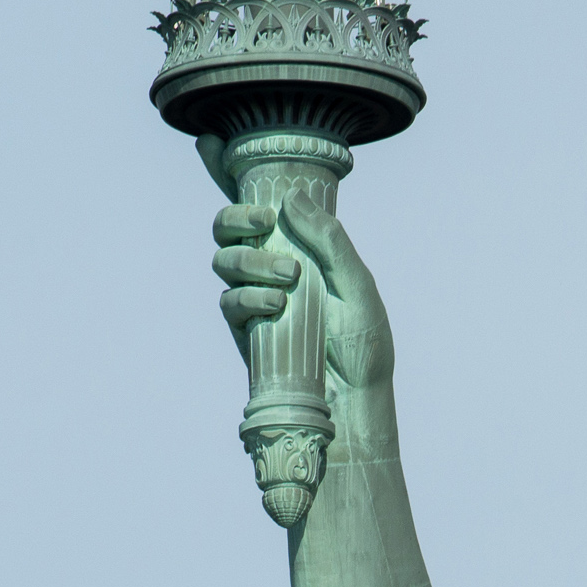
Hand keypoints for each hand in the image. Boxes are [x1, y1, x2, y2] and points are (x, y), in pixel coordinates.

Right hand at [207, 189, 393, 398]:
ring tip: (289, 279)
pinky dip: (248, 298)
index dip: (241, 195)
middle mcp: (269, 268)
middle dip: (236, 219)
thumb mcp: (357, 283)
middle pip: (226, 230)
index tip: (251, 193)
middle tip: (265, 223)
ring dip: (250, 262)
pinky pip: (229, 302)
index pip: (257, 212)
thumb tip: (292, 196)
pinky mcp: (245, 329)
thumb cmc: (362, 338)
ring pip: (225, 262)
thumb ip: (329, 240)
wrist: (356, 393)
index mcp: (297, 248)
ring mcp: (253, 297)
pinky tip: (277, 305)